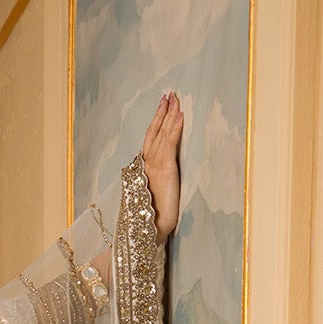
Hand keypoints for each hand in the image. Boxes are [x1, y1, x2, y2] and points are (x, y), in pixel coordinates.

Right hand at [142, 92, 182, 240]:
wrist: (153, 229)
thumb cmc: (154, 218)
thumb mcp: (156, 196)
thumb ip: (158, 183)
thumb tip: (164, 180)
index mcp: (143, 171)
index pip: (150, 141)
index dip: (155, 123)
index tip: (162, 107)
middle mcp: (146, 165)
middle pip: (154, 133)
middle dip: (161, 113)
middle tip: (168, 94)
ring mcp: (154, 165)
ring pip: (162, 134)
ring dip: (169, 114)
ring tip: (174, 98)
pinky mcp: (165, 168)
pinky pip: (170, 142)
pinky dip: (174, 127)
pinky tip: (179, 114)